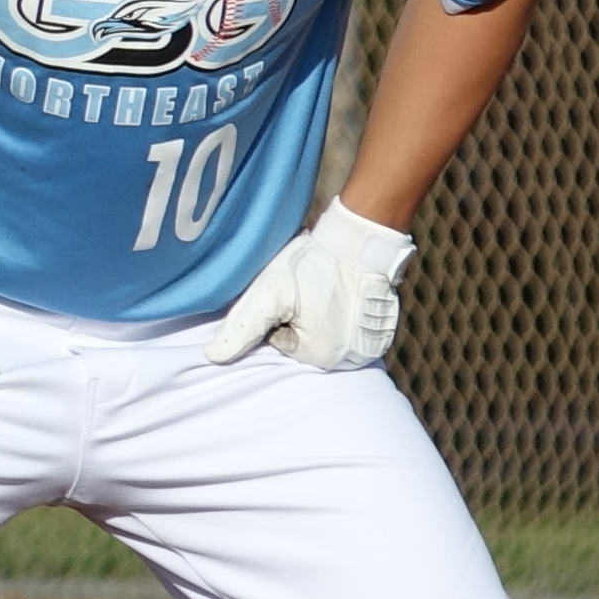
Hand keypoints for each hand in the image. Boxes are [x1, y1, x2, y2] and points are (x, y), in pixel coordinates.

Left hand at [203, 203, 416, 369]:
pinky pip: (353, 324)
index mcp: (322, 358)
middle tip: (306, 288)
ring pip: (329, 332)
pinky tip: (342, 288)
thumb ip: (241, 328)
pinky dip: (346, 309)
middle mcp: (352, 359)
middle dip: (301, 316)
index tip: (290, 291)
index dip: (280, 313)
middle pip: (306, 339)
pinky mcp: (385, 326)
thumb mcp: (268, 294)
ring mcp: (373, 344)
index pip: (282, 340)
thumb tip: (212, 357)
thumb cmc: (313, 265)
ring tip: (326, 286)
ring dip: (324, 313)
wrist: (361, 240)